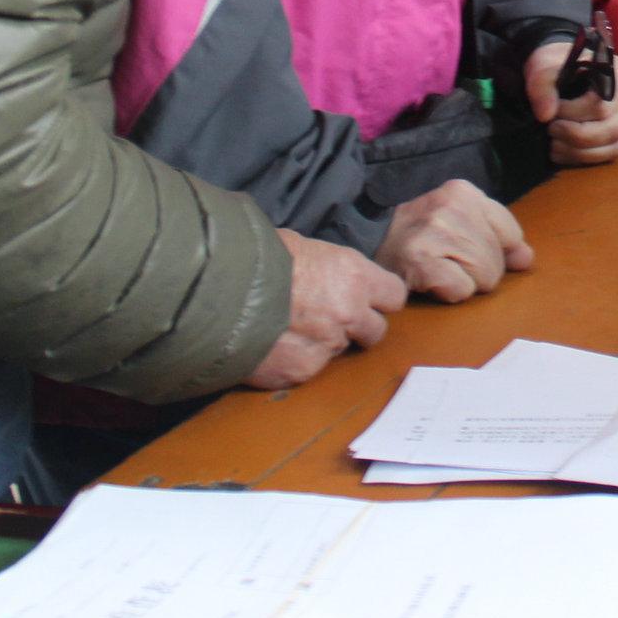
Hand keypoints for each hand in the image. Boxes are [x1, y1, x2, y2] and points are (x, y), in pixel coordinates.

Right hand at [244, 228, 406, 389]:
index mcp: (355, 276)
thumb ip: (329, 267)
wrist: (222, 288)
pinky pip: (309, 368)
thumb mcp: (304, 247)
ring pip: (339, 351)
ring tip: (293, 328)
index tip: (368, 299)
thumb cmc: (259, 257)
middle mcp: (350, 313)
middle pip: (376, 331)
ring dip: (324, 343)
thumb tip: (329, 272)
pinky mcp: (302, 370)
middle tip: (332, 319)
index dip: (380, 298)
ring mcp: (328, 346)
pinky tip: (274, 344)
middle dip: (358, 327)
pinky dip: (295, 359)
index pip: (395, 295)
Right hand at [376, 178, 532, 302]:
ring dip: (464, 283)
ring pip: (484, 278)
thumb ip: (497, 234)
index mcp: (463, 192)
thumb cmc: (420, 234)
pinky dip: (450, 293)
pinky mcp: (421, 262)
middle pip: (497, 260)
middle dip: (478, 270)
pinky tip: (431, 281)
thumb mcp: (459, 220)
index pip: (510, 234)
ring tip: (438, 269)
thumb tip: (526, 259)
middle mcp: (451, 207)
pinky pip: (462, 290)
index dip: (494, 250)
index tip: (467, 249)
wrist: (367, 240)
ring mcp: (435, 233)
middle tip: (446, 260)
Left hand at [524, 39, 617, 166]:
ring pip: (617, 144)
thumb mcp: (543, 65)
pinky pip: (612, 154)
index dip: (576, 112)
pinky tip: (563, 153)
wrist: (557, 72)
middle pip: (614, 127)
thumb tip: (545, 115)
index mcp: (617, 72)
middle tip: (551, 130)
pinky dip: (586, 158)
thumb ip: (542, 85)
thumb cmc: (555, 65)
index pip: (604, 102)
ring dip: (582, 152)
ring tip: (554, 145)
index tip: (552, 112)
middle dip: (578, 135)